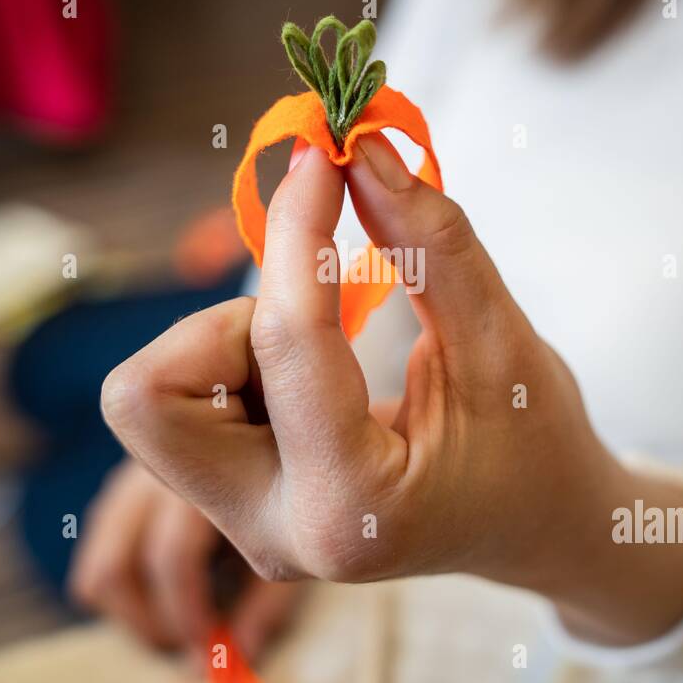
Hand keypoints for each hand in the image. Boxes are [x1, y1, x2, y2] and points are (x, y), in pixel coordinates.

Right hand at [68, 457, 302, 658]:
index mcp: (201, 474)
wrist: (265, 426)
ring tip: (172, 627)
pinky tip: (163, 596)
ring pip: (97, 566)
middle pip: (115, 567)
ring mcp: (127, 481)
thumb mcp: (286, 537)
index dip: (188, 613)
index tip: (208, 647)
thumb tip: (240, 652)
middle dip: (147, 623)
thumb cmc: (284, 486)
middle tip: (185, 645)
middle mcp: (152, 473)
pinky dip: (121, 590)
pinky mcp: (118, 491)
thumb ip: (265, 598)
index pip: (172, 556)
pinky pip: (98, 552)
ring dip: (129, 612)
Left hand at [101, 134, 682, 644]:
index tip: (325, 156)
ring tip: (328, 351)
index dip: (299, 227)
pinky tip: (313, 375)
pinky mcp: (229, 503)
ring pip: (151, 398)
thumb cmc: (533, 444)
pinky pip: (178, 403)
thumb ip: (430, 245)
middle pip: (149, 396)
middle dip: (227, 322)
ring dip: (229, 340)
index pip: (284, 340)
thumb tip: (358, 150)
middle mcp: (271, 532)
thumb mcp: (501, 342)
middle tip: (315, 307)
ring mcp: (240, 524)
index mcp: (350, 511)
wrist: (532, 526)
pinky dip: (234, 360)